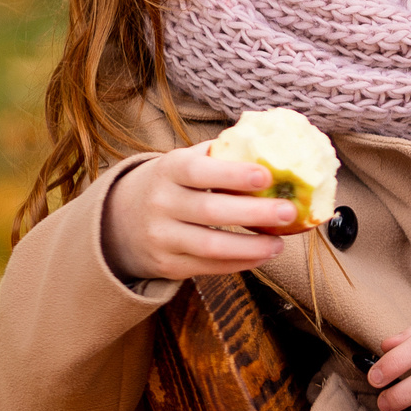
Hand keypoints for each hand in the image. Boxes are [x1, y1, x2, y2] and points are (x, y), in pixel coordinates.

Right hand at [103, 145, 293, 281]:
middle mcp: (161, 203)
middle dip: (254, 212)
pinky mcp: (166, 265)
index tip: (267, 176)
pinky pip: (208, 267)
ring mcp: (161, 237)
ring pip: (210, 246)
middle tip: (289, 212)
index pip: (199, 171)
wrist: (121, 219)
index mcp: (169, 169)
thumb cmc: (173, 184)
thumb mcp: (185, 161)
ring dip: (251, 246)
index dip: (233, 174)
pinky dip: (239, 263)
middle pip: (210, 210)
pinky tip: (262, 255)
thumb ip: (222, 153)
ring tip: (280, 243)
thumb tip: (273, 143)